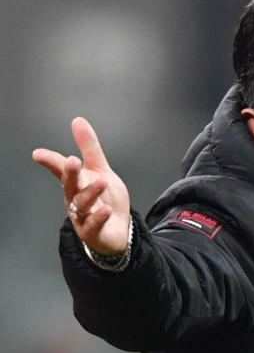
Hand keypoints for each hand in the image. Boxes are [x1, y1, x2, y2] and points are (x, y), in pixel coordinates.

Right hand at [33, 117, 130, 254]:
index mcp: (76, 183)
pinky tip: (106, 210)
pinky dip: (98, 217)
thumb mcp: (100, 171)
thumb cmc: (105, 200)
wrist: (117, 230)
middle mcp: (75, 198)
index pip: (61, 170)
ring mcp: (82, 216)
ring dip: (90, 192)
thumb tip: (78, 121)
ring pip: (82, 204)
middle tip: (72, 161)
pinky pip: (93, 225)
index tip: (38, 154)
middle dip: (70, 173)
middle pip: (70, 185)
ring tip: (102, 182)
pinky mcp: (93, 231)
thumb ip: (90, 148)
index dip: (51, 161)